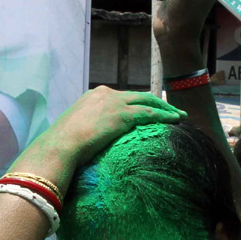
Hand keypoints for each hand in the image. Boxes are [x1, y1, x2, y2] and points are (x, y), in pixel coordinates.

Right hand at [16, 86, 186, 175]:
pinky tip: (175, 120)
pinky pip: (149, 113)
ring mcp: (114, 102)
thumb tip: (88, 142)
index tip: (149, 110)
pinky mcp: (122, 115)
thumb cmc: (63, 145)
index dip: (138, 103)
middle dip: (157, 102)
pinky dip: (164, 116)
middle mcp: (105, 94)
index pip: (123, 96)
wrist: (61, 145)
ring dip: (165, 109)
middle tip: (171, 111)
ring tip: (179, 116)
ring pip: (148, 101)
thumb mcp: (75, 131)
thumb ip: (87, 130)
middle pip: (138, 95)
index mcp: (93, 96)